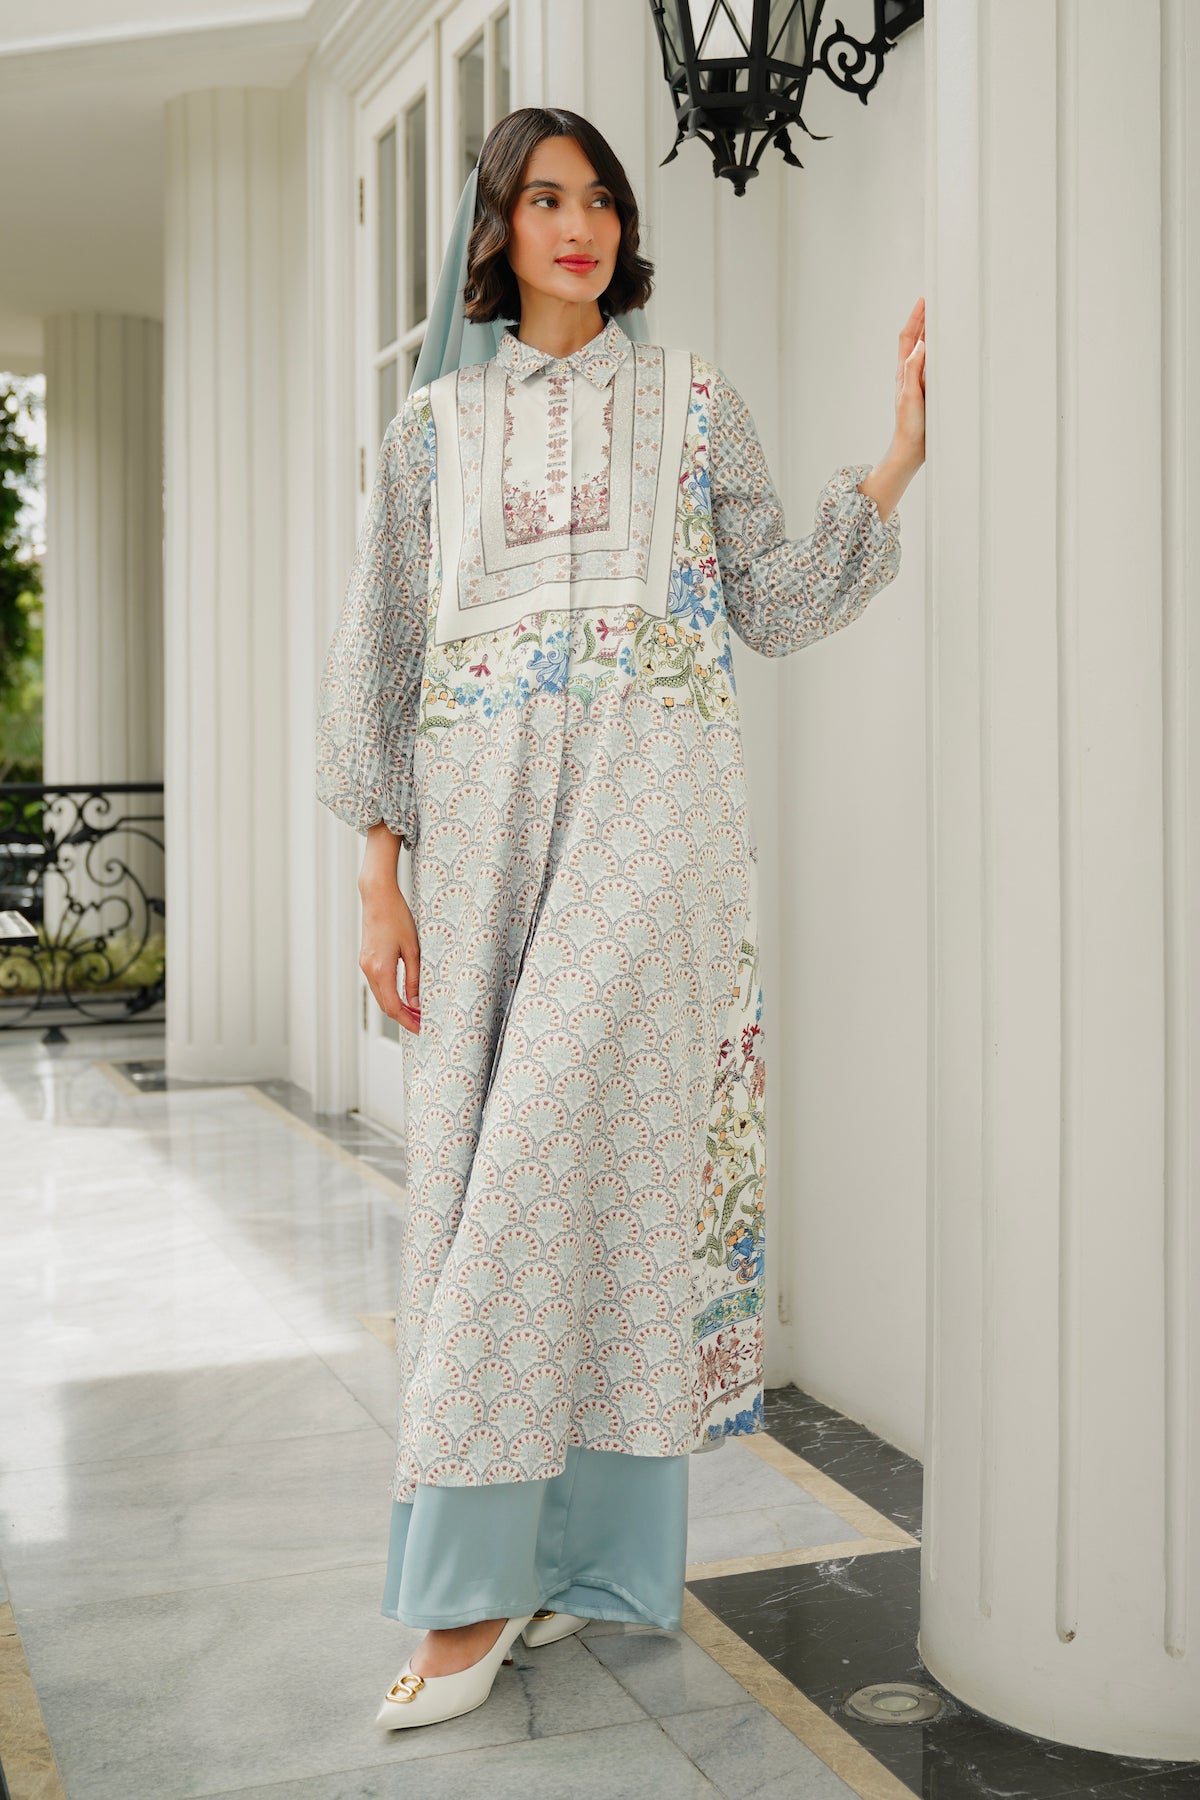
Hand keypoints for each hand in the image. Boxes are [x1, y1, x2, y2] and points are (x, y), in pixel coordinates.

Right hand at [358, 834, 420, 1034]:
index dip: (407, 1021)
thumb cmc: (397, 917)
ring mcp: (365, 965)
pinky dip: (391, 994)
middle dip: (404, 1017)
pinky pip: (378, 985)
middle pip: (385, 1005)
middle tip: (423, 1023)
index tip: (421, 1029)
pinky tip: (405, 995)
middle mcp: (369, 970)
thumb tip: (417, 1002)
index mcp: (380, 969)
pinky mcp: (366, 960)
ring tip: (417, 1011)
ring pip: (381, 996)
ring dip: (397, 1006)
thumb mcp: (413, 949)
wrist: (377, 897)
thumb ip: (414, 978)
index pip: (393, 1007)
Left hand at [893, 295, 924, 469]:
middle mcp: (910, 375)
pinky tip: (946, 352)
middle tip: (933, 304)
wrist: (912, 449)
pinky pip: (933, 365)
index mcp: (904, 372)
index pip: (907, 338)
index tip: (924, 301)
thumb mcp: (910, 395)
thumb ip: (913, 369)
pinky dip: (938, 353)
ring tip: (939, 320)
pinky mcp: (927, 392)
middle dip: (922, 321)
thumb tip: (920, 344)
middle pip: (915, 341)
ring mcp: (918, 383)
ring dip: (930, 334)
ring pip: (924, 352)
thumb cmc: (909, 425)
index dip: (915, 318)